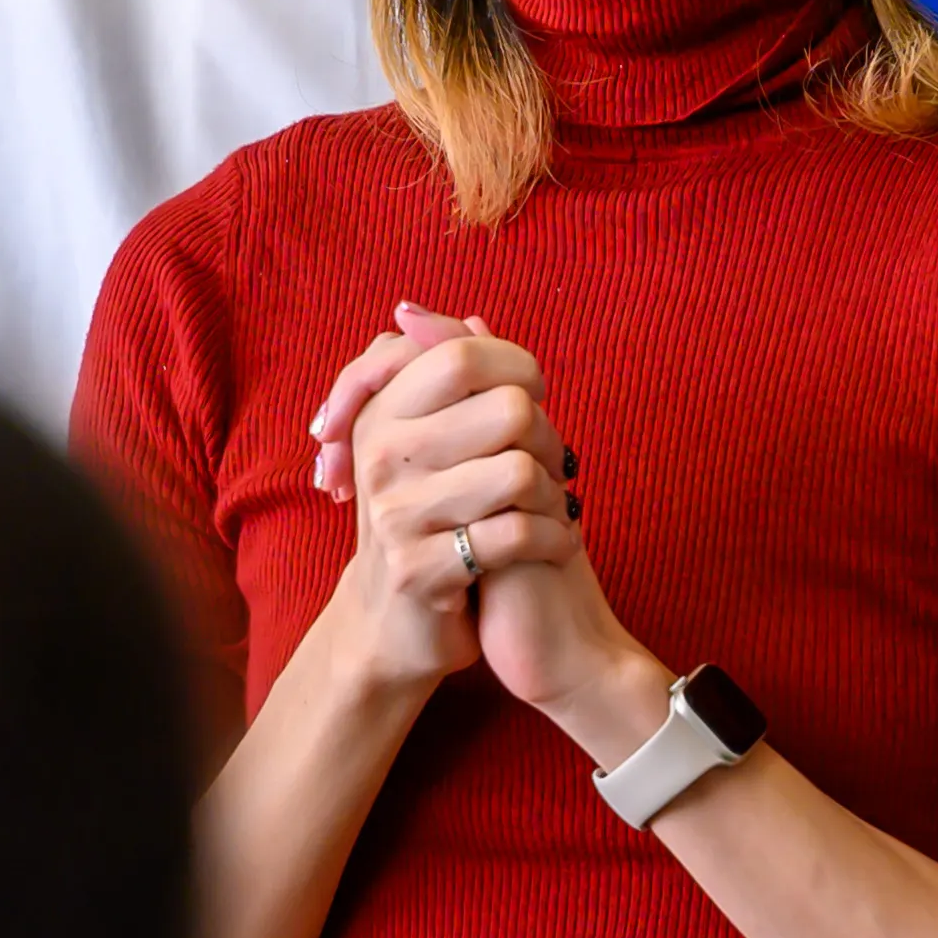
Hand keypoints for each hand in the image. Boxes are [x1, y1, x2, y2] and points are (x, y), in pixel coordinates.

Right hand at [305, 305, 592, 700]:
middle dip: (547, 438)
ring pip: (519, 474)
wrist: (392, 623)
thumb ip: (434, 377)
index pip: (463, 356)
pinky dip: (554, 540)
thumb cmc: (423, 518)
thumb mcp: (419, 443)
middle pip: (507, 410)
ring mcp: (396, 515)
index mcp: (380, 413)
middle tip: (550, 465)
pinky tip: (557, 545)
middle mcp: (379, 456)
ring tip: (553, 508)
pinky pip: (517, 536)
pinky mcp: (419, 571)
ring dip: (555, 496)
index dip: (518, 371)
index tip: (531, 400)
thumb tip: (437, 313)